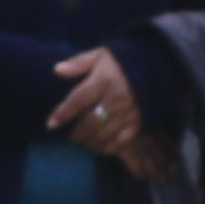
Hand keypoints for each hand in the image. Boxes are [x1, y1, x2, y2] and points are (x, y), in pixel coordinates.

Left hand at [45, 46, 155, 168]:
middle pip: (90, 123)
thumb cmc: (120, 63)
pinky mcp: (138, 124)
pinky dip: (106, 148)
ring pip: (103, 136)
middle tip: (67, 135)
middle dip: (75, 133)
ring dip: (88, 142)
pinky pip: (119, 143)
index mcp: (104, 80)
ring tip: (81, 141)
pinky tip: (98, 146)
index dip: (63, 113)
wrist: (154, 68)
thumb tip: (57, 70)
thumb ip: (78, 63)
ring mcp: (128, 113)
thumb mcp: (99, 55)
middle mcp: (117, 98)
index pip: (79, 99)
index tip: (50, 125)